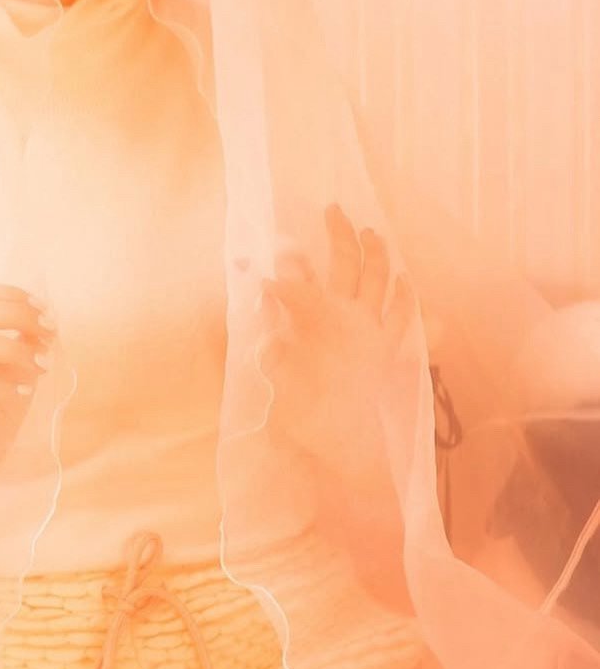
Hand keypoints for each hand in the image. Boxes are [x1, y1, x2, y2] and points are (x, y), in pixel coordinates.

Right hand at [0, 280, 56, 496]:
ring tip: (42, 365)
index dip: (12, 295)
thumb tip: (47, 318)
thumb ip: (24, 341)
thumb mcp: (15, 368)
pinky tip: (24, 391)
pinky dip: (3, 385)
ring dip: (16, 349)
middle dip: (17, 315)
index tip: (46, 311)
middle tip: (50, 332)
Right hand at [257, 204, 414, 486]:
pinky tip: (408, 285)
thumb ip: (266, 333)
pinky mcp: (390, 356)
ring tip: (374, 233)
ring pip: (380, 281)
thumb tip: (260, 291)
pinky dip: (407, 299)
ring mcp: (374, 335)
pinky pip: (405, 320)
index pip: (293, 281)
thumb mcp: (276, 374)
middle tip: (333, 211)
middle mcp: (349, 318)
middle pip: (345, 265)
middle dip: (338, 235)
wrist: (347, 457)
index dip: (276, 268)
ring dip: (377, 254)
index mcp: (315, 320)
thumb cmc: (304, 418)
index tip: (259, 262)